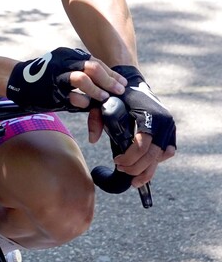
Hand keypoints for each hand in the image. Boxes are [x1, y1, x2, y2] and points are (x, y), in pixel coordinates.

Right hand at [6, 47, 124, 109]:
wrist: (18, 81)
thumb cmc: (45, 76)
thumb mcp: (62, 65)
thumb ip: (80, 70)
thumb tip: (106, 82)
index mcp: (67, 55)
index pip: (95, 62)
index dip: (111, 74)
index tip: (122, 84)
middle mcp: (62, 63)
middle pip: (92, 67)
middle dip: (109, 80)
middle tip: (118, 91)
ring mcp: (56, 77)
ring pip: (82, 79)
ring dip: (97, 90)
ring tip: (104, 98)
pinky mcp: (51, 92)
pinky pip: (72, 97)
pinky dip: (83, 102)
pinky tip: (88, 105)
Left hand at [104, 65, 176, 185]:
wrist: (132, 83)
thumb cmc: (117, 94)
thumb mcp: (104, 103)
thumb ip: (95, 119)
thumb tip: (92, 140)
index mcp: (150, 115)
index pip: (143, 144)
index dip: (130, 157)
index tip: (116, 162)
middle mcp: (165, 122)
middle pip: (153, 155)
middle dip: (137, 167)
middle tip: (121, 170)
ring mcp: (170, 127)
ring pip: (161, 157)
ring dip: (147, 170)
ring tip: (132, 179)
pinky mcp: (170, 131)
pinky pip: (166, 152)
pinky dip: (155, 162)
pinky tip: (144, 170)